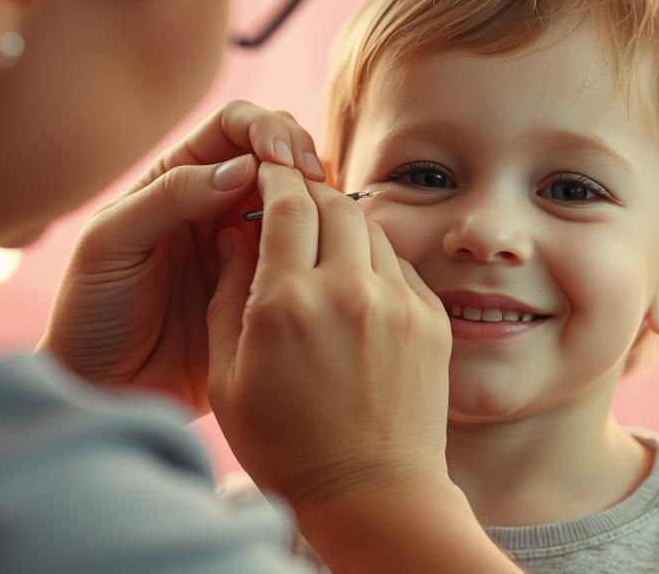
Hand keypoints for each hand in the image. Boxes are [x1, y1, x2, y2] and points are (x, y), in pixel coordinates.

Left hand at [41, 100, 325, 412]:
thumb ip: (171, 197)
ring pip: (296, 201)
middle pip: (276, 153)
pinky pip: (301, 254)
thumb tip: (243, 167)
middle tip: (315, 182)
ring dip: (316, 198)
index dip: (265, 130)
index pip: (234, 127)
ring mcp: (245, 246)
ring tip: (325, 216)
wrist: (102, 389)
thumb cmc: (92, 312)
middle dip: (300, 155)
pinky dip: (319, 243)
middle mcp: (216, 204)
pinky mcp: (263, 288)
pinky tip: (325, 252)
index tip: (282, 160)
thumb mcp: (113, 243)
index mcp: (178, 179)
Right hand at [206, 163, 453, 513]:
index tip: (266, 167)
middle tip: (293, 195)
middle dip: (309, 190)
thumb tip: (233, 234)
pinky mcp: (431, 318)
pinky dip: (374, 259)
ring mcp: (397, 302)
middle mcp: (347, 291)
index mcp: (288, 303)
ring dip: (344, 222)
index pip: (284, 205)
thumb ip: (227, 297)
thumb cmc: (287, 445)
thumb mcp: (228, 377)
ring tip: (323, 239)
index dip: (273, 177)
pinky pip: (399, 264)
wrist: (372, 492)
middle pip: (332, 203)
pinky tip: (356, 282)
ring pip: (370, 228)